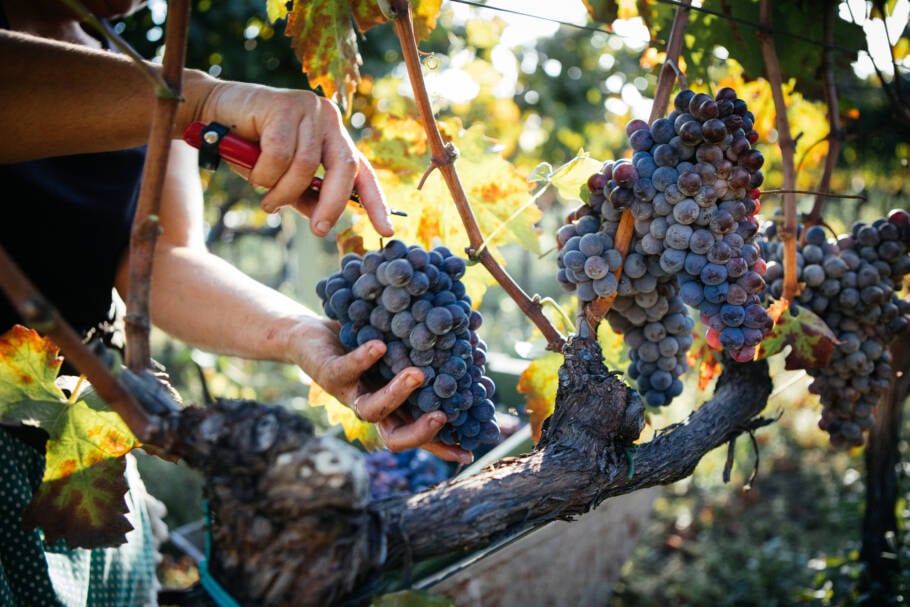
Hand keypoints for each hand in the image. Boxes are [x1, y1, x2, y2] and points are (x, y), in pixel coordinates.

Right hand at [188, 79, 392, 237]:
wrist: (214, 113)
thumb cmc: (252, 148)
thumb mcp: (284, 179)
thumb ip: (306, 196)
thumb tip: (324, 221)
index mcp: (335, 139)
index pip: (363, 172)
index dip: (376, 202)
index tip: (387, 229)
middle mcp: (329, 120)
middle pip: (344, 168)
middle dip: (332, 204)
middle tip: (317, 230)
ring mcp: (309, 110)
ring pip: (306, 166)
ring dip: (282, 191)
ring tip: (265, 197)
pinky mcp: (285, 105)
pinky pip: (280, 155)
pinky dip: (265, 173)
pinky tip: (252, 170)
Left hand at [294, 319, 472, 463]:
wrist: (310, 336)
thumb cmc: (362, 345)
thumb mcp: (400, 350)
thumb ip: (429, 355)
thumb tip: (474, 345)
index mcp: (392, 408)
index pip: (418, 435)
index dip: (442, 447)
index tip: (469, 451)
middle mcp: (372, 408)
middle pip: (394, 439)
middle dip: (420, 434)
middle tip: (442, 418)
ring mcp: (350, 395)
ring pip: (372, 410)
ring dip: (396, 395)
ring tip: (417, 374)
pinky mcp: (329, 374)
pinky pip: (346, 371)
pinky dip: (363, 359)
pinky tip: (379, 346)